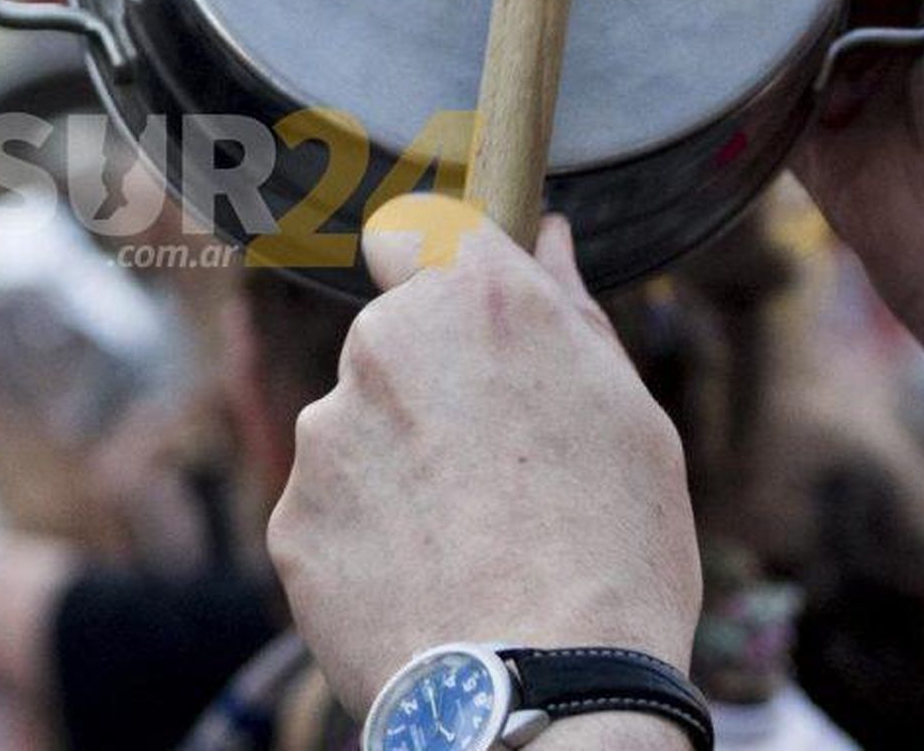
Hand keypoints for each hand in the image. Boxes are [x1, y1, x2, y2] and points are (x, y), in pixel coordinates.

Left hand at [268, 201, 700, 736]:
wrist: (539, 692)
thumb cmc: (612, 553)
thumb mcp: (632, 419)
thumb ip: (572, 314)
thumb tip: (548, 238)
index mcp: (477, 303)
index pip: (414, 230)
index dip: (430, 266)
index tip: (451, 311)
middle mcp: (385, 345)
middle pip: (390, 340)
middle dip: (426, 386)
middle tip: (491, 469)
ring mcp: (327, 432)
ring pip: (356, 429)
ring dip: (394, 467)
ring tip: (463, 542)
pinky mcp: (292, 515)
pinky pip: (328, 508)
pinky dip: (362, 536)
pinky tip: (421, 582)